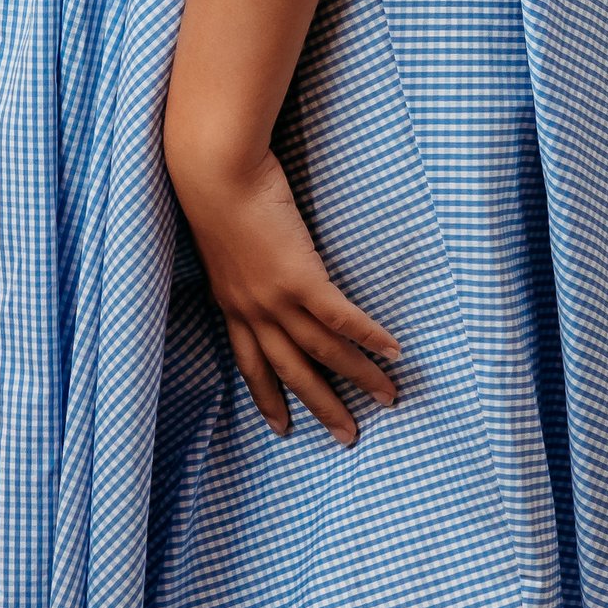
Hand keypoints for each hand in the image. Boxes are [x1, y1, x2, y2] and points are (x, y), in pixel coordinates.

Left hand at [166, 134, 399, 446]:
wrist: (214, 171)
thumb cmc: (217, 191)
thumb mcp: (224, 240)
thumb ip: (243, 263)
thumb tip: (264, 263)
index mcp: (232, 302)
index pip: (250, 362)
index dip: (266, 396)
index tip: (280, 427)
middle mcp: (252, 310)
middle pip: (291, 370)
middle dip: (321, 406)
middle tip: (348, 436)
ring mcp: (275, 298)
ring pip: (322, 351)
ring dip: (357, 377)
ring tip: (388, 397)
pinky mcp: (299, 277)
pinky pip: (340, 318)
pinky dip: (367, 337)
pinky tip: (393, 351)